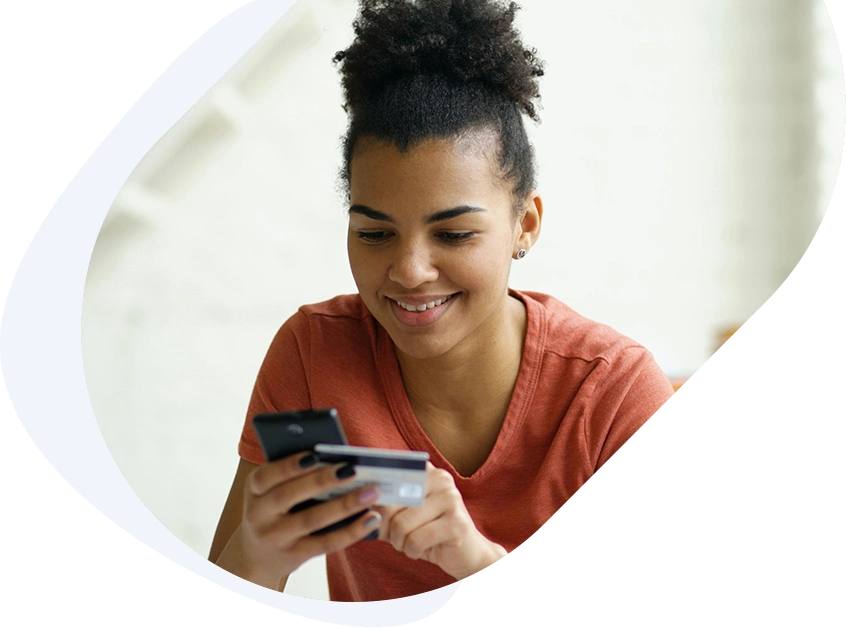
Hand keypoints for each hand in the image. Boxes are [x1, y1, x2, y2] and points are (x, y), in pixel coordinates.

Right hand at [214, 451, 381, 589]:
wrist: (258, 554)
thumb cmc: (275, 508)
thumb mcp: (271, 489)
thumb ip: (293, 473)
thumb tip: (334, 456)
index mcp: (253, 489)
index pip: (266, 476)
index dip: (288, 466)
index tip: (314, 455)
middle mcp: (259, 514)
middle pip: (289, 495)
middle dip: (322, 481)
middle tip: (352, 470)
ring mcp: (275, 538)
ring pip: (312, 519)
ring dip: (345, 505)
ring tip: (371, 492)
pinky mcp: (294, 555)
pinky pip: (326, 543)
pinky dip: (351, 531)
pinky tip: (371, 519)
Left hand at [373, 462, 507, 579]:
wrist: (467, 553)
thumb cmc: (428, 532)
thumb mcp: (404, 513)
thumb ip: (384, 503)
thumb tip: (356, 505)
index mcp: (424, 469)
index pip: (385, 477)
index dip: (372, 500)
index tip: (370, 513)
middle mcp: (439, 477)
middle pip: (390, 503)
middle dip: (386, 528)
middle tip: (395, 537)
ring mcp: (450, 499)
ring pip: (401, 524)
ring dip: (400, 543)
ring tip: (410, 543)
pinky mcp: (456, 523)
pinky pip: (416, 540)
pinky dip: (412, 551)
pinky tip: (422, 550)